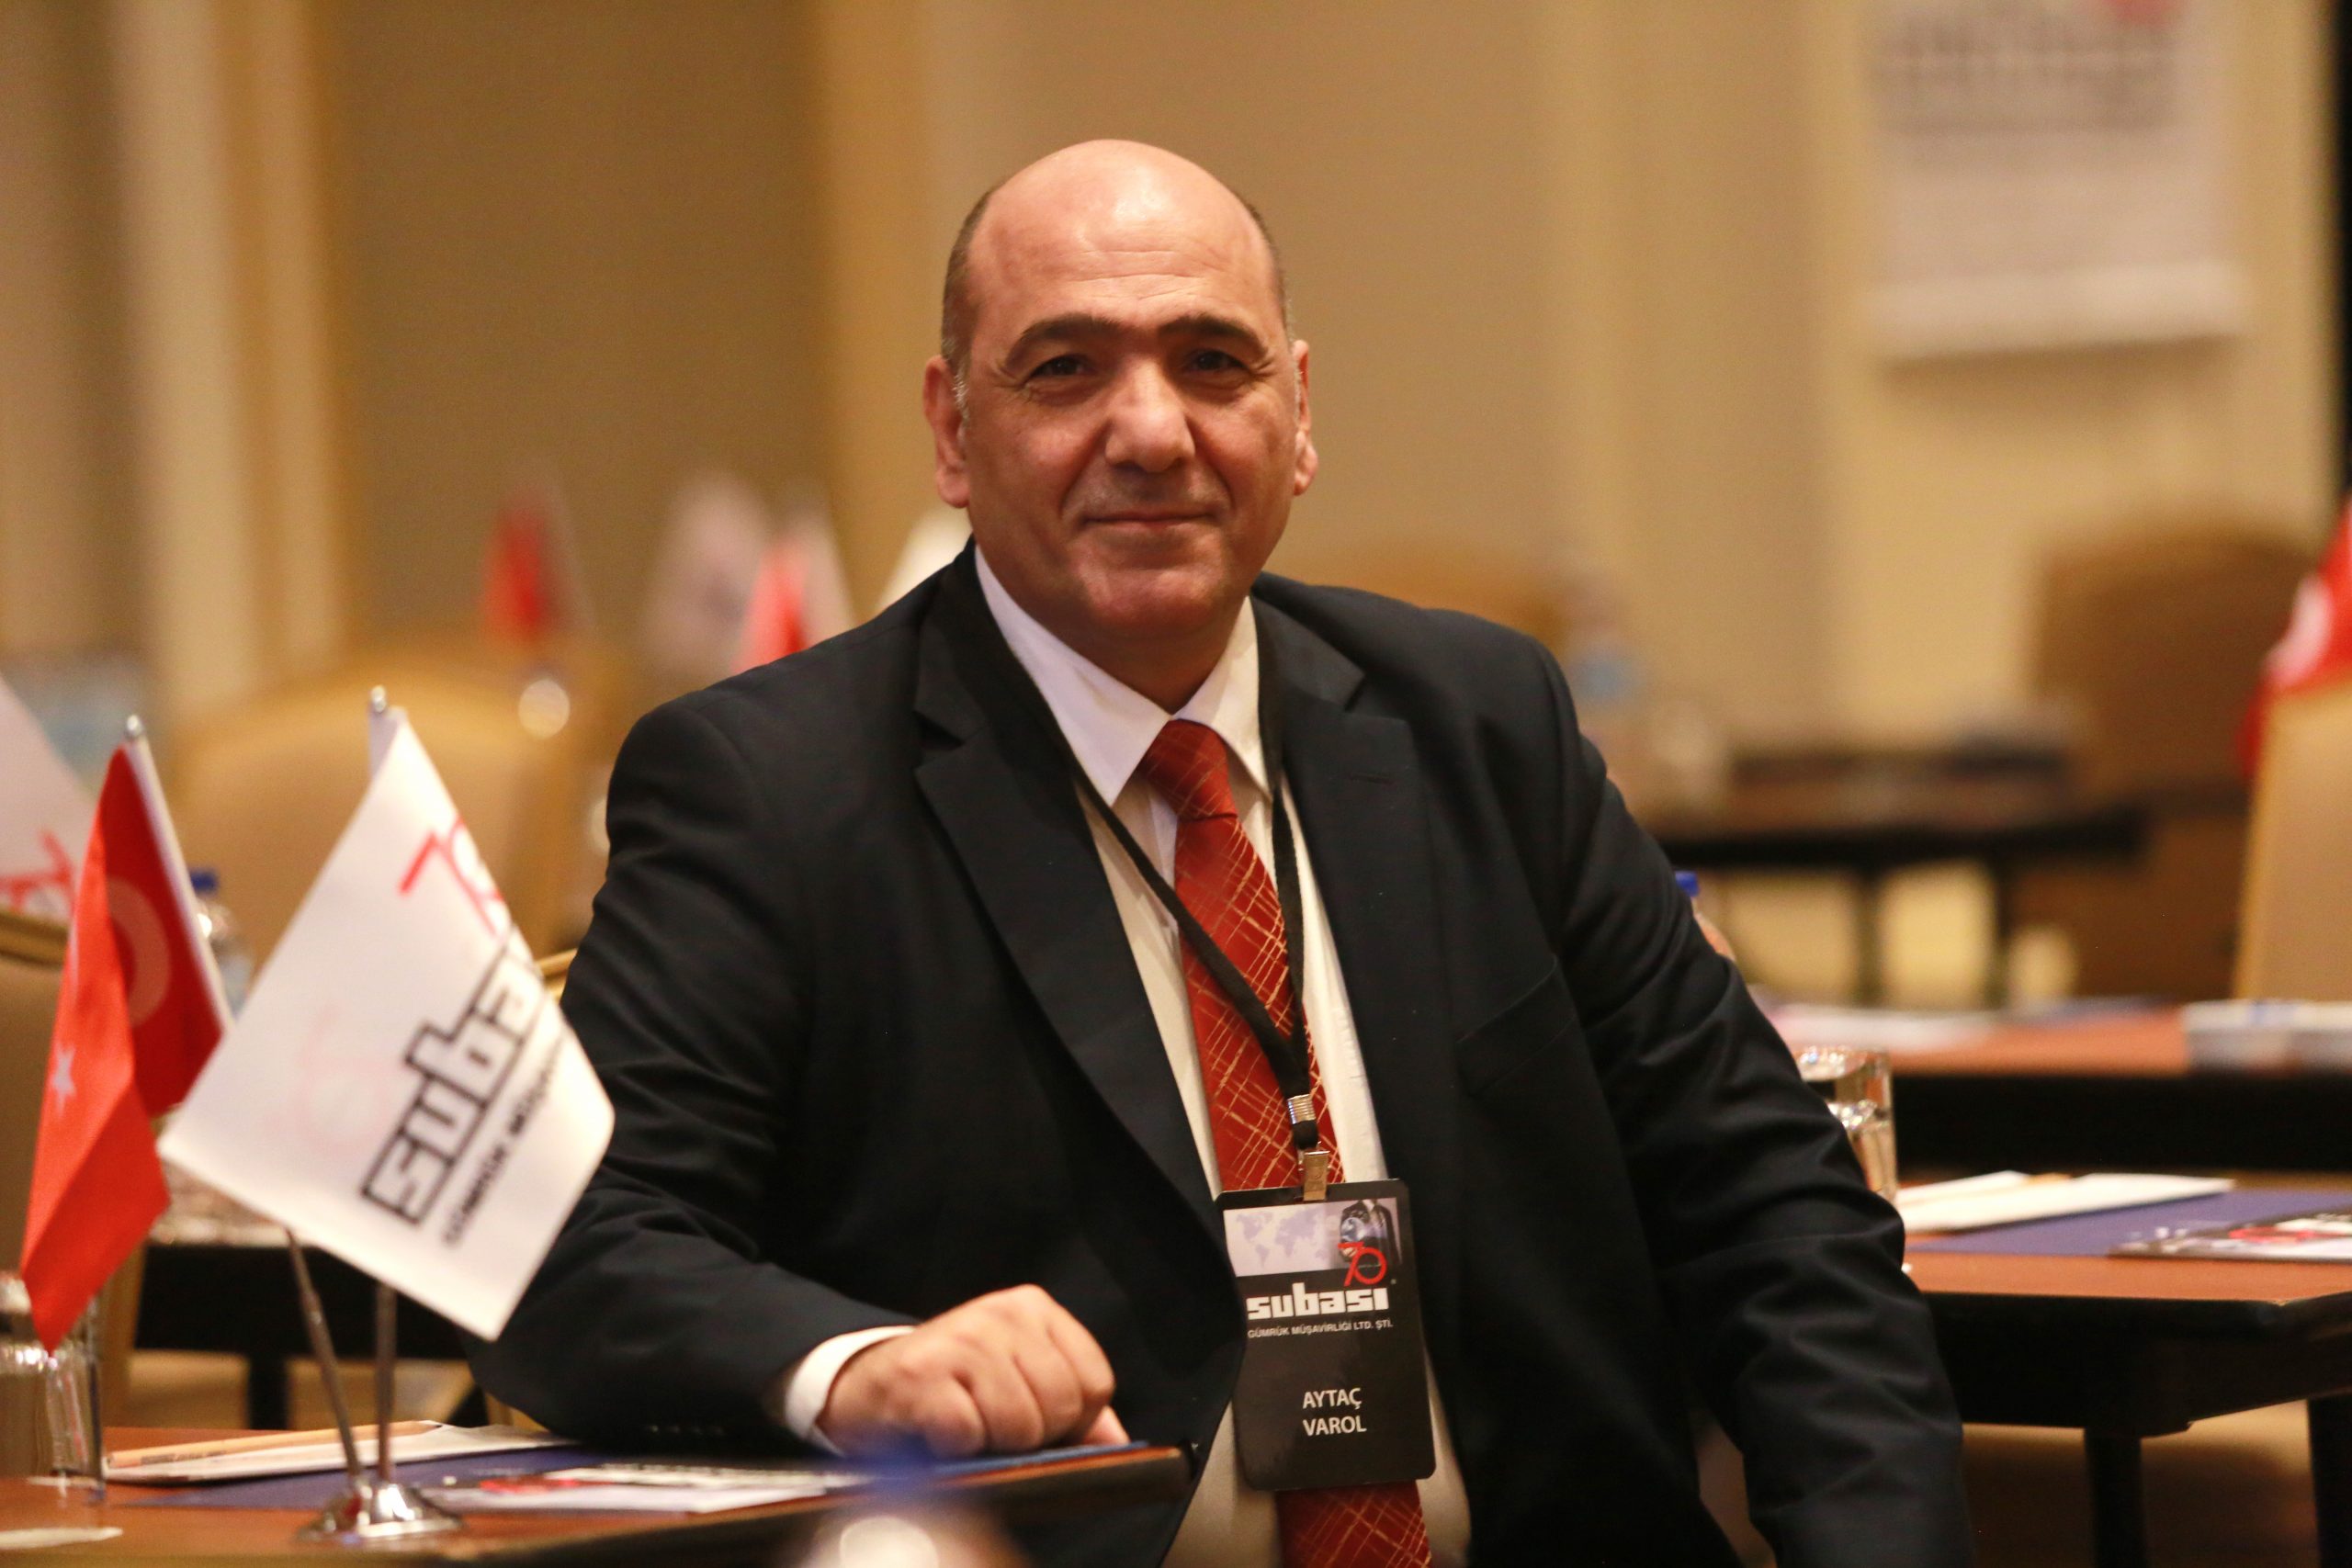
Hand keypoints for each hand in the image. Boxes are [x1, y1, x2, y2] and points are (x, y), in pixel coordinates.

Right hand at [816, 1285, 1129, 1457]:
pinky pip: (969, 1432)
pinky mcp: (922, 1374)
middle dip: (1031, 1435)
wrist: (865, 1382)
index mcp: (1032, 1308)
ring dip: (990, 1443)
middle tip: (991, 1423)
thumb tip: (1118, 1444)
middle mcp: (999, 1313)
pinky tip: (937, 1429)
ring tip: (965, 1423)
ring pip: (1019, 1425)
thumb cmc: (952, 1387)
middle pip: (1061, 1406)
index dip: (1070, 1420)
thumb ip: (1073, 1407)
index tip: (1033, 1416)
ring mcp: (960, 1339)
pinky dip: (954, 1446)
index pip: (1094, 1383)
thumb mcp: (1017, 1380)